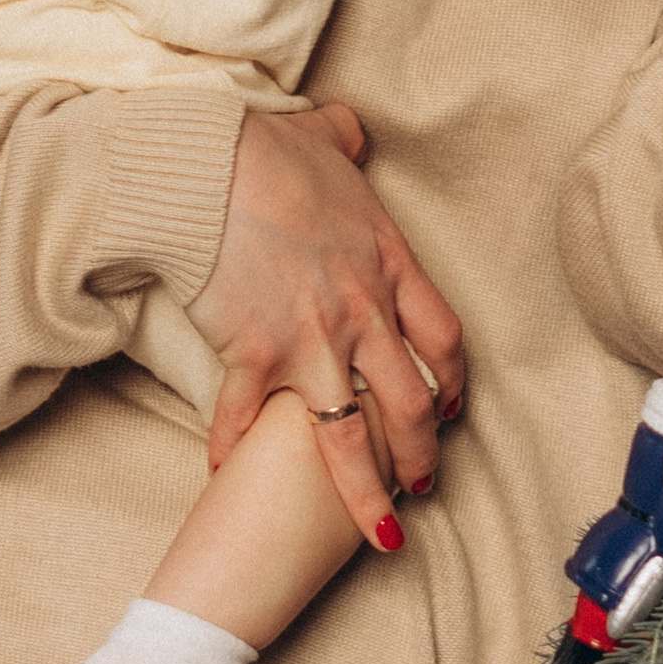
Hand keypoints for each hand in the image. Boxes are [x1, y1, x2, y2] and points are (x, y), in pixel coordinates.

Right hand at [187, 103, 465, 545]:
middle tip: (423, 486)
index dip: (454, 381)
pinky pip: (247, 419)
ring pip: (352, 436)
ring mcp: (311, 340)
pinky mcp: (255, 353)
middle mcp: (361, 312)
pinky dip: (234, 453)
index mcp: (387, 263)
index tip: (452, 408)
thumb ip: (346, 142)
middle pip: (412, 403)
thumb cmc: (266, 149)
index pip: (443, 336)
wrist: (208, 167)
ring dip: (366, 490)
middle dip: (423, 454)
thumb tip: (350, 133)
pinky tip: (224, 477)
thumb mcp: (325, 138)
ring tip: (377, 530)